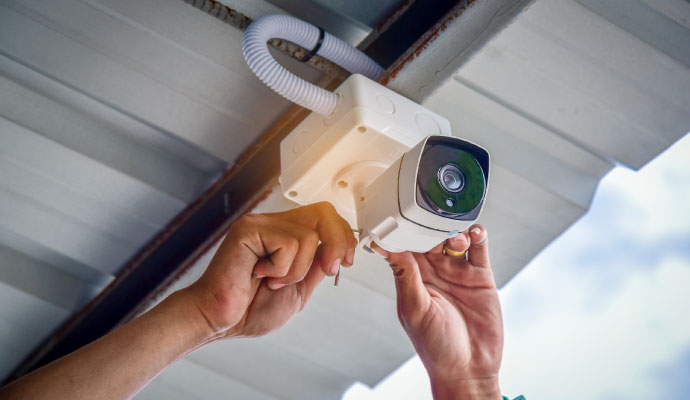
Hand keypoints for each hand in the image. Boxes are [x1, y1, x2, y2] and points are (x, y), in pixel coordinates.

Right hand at [184, 202, 356, 338]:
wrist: (222, 320)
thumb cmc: (251, 308)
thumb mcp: (299, 289)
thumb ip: (316, 266)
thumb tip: (337, 250)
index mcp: (286, 235)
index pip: (325, 217)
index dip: (344, 236)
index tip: (345, 262)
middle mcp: (274, 224)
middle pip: (323, 212)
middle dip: (337, 242)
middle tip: (328, 269)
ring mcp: (261, 224)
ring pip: (308, 236)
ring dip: (296, 271)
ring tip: (273, 281)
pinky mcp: (249, 229)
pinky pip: (288, 244)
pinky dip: (280, 269)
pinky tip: (259, 274)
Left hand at [372, 225, 502, 398]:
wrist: (469, 368)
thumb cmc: (435, 346)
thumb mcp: (415, 309)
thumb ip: (405, 276)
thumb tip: (385, 248)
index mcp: (413, 279)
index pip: (405, 246)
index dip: (404, 230)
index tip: (401, 214)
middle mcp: (434, 273)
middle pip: (431, 237)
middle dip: (431, 226)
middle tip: (433, 220)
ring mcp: (457, 273)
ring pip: (454, 239)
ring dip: (454, 231)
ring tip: (456, 239)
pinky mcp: (480, 277)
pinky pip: (478, 250)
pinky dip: (477, 237)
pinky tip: (475, 233)